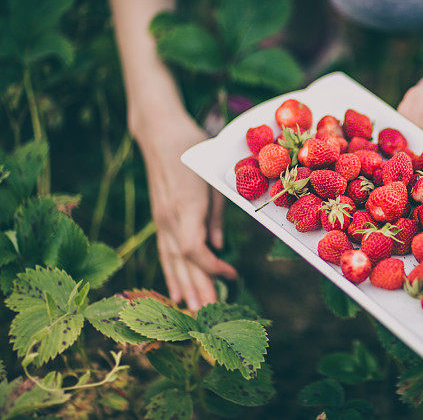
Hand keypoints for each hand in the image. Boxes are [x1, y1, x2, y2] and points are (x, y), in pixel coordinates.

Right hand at [135, 113, 236, 309]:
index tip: (233, 274)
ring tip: (193, 314)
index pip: (194, 250)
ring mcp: (162, 220)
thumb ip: (217, 214)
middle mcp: (170, 218)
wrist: (161, 134)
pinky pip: (165, 253)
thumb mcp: (213, 177)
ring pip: (172, 262)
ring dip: (184, 288)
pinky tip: (176, 292)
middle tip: (211, 317)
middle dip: (199, 290)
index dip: (212, 267)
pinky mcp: (160, 220)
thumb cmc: (192, 149)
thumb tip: (219, 246)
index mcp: (186, 207)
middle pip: (183, 263)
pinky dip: (171, 274)